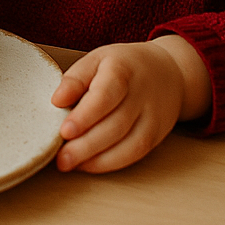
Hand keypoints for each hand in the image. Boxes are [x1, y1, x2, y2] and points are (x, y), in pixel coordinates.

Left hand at [50, 35, 211, 172]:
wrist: (167, 72)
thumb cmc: (123, 66)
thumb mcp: (96, 60)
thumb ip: (75, 79)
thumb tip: (57, 100)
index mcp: (122, 69)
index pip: (105, 95)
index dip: (85, 116)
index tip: (64, 131)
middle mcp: (141, 94)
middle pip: (116, 125)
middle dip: (86, 145)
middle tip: (61, 158)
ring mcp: (153, 117)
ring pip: (128, 144)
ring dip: (97, 159)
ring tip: (69, 163)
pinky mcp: (157, 135)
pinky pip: (135, 154)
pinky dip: (110, 163)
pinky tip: (89, 164)